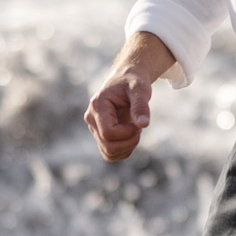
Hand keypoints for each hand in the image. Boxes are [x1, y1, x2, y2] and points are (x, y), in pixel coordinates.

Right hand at [85, 32, 177, 160]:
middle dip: (129, 141)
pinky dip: (124, 150)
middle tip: (139, 126)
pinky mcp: (100, 136)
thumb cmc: (133, 82)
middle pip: (108, 146)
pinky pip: (110, 154)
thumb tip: (144, 124)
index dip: (127, 133)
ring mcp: (94, 129)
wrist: (126, 80)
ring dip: (127, 147)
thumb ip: (141, 106)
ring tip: (134, 129)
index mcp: (97, 106)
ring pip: (109, 153)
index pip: (108, 133)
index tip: (138, 122)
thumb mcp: (140, 89)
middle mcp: (91, 119)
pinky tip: (131, 136)